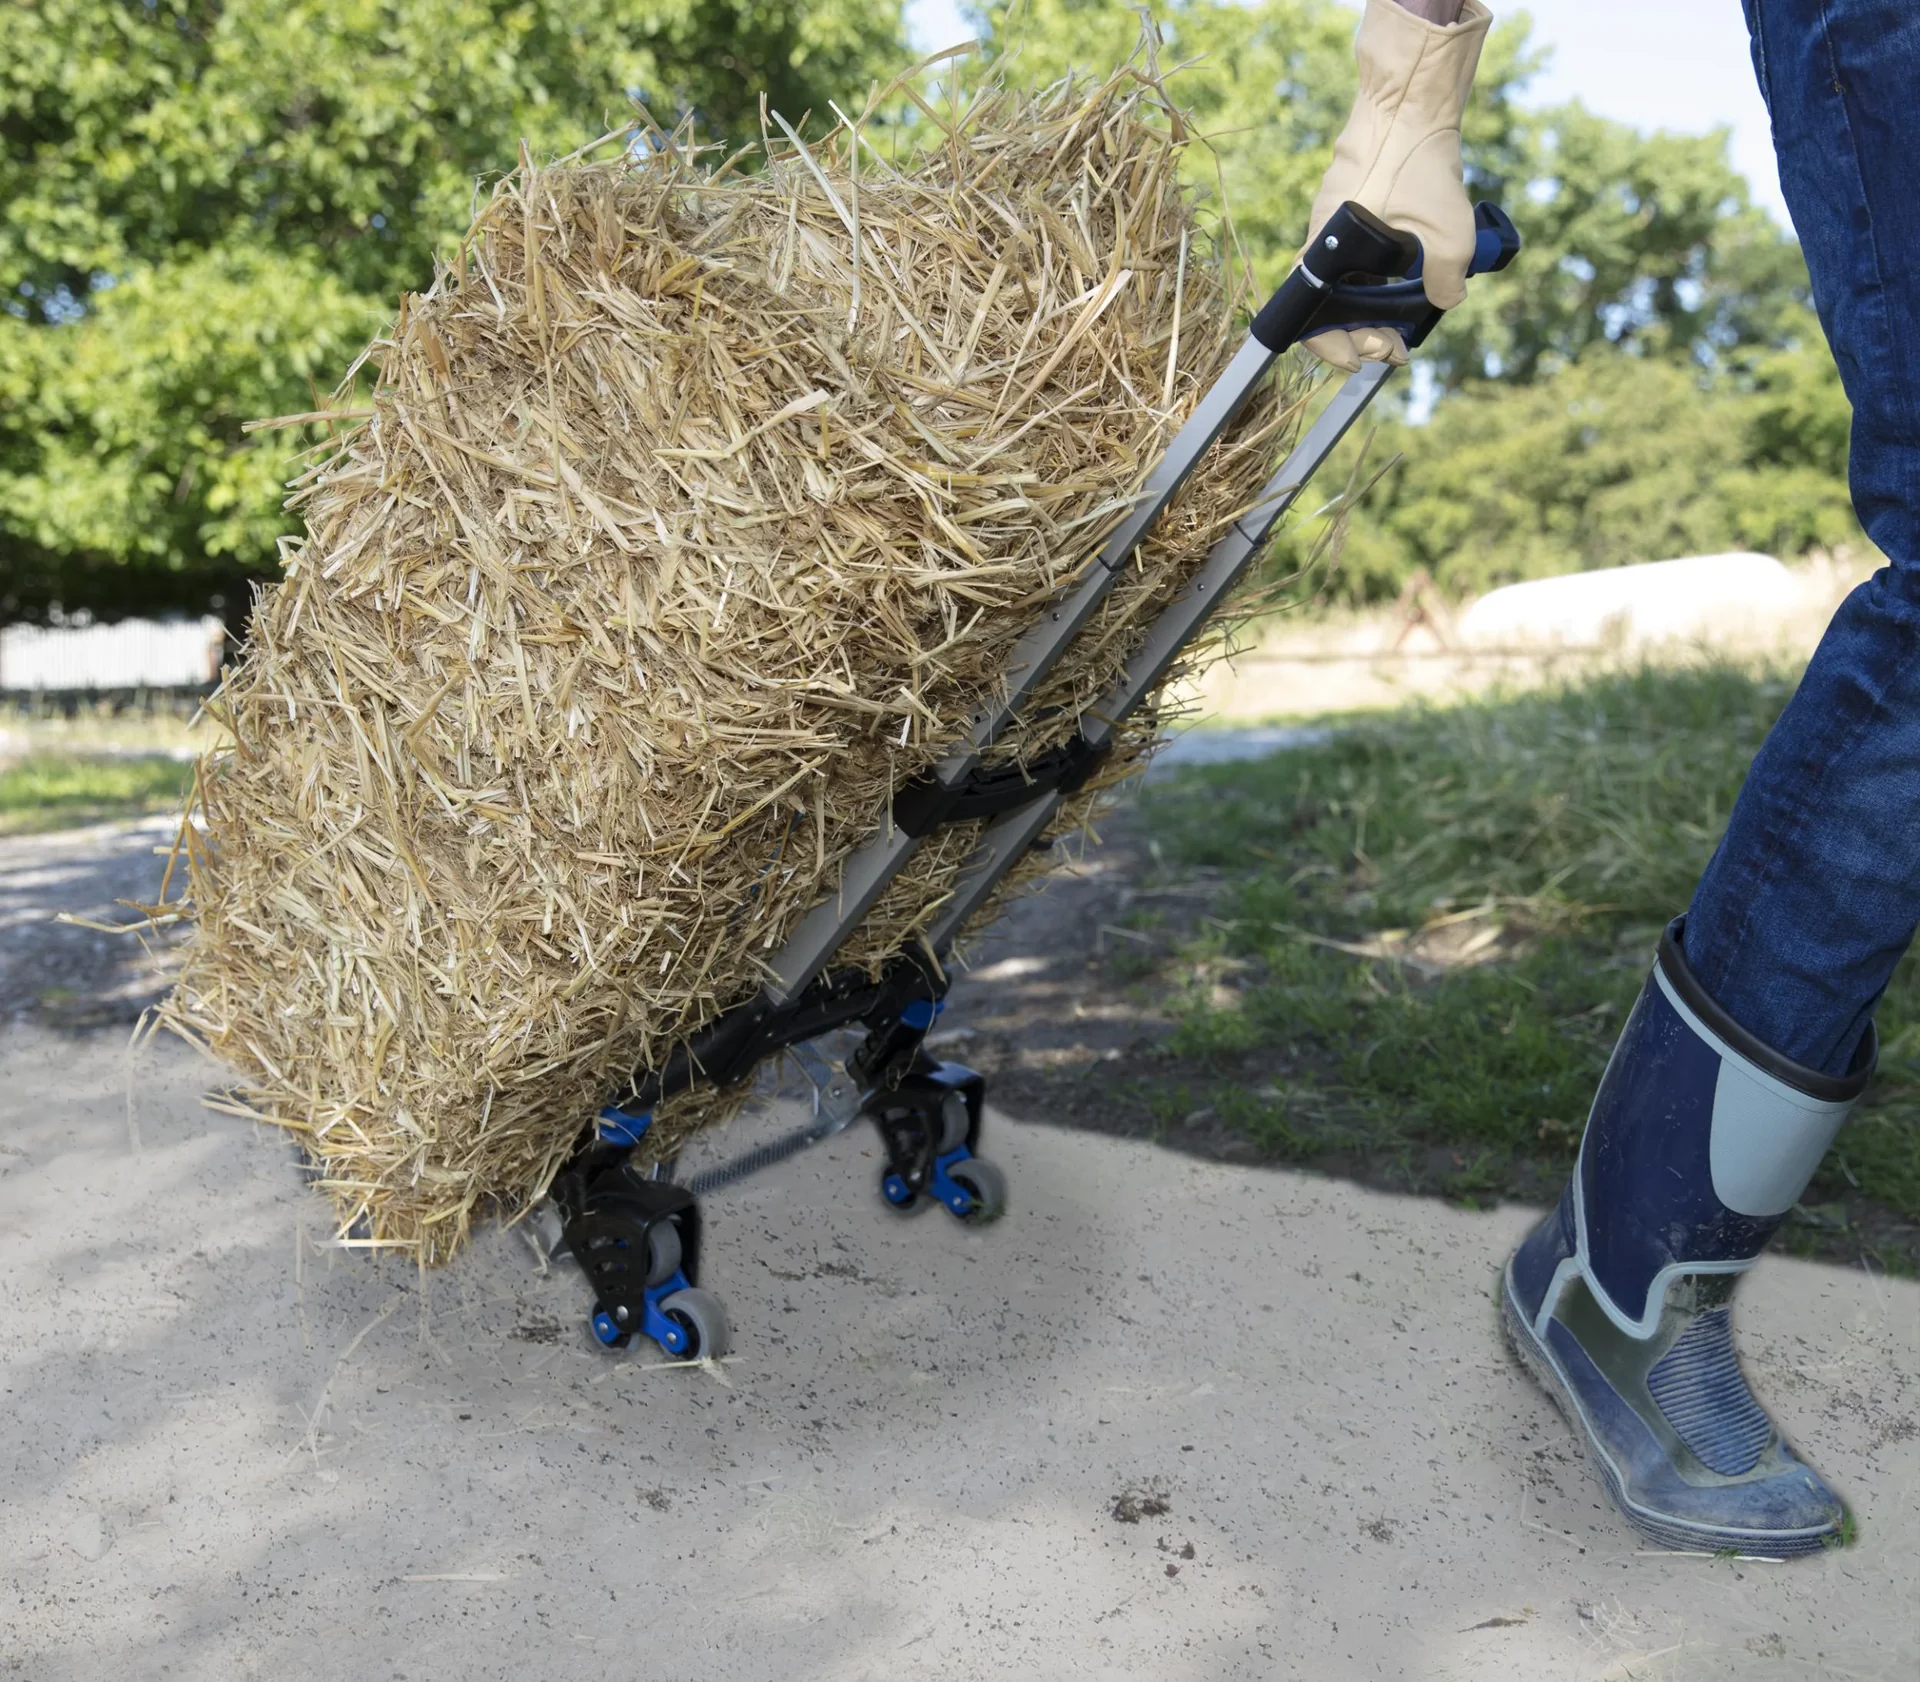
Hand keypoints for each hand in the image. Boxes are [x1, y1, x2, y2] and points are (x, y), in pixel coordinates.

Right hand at [1300, 0, 1490, 371]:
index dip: (1334, 349)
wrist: (1406, 101)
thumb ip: (1448, 277)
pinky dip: (1378, 281)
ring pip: (1348, 289)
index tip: (1362, 361)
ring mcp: (1335, 231)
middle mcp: (1322, 247)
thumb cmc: (1416, 162)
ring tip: (1405, 324)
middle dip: (1365, 337)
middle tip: (1397, 349)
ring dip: (1375, 312)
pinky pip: (1357, 264)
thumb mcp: (1449, 230)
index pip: (1312, 322)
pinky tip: (1408, 280)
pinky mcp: (1351, 216)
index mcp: (1328, 254)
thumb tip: (1447, 301)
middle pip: (1333, 312)